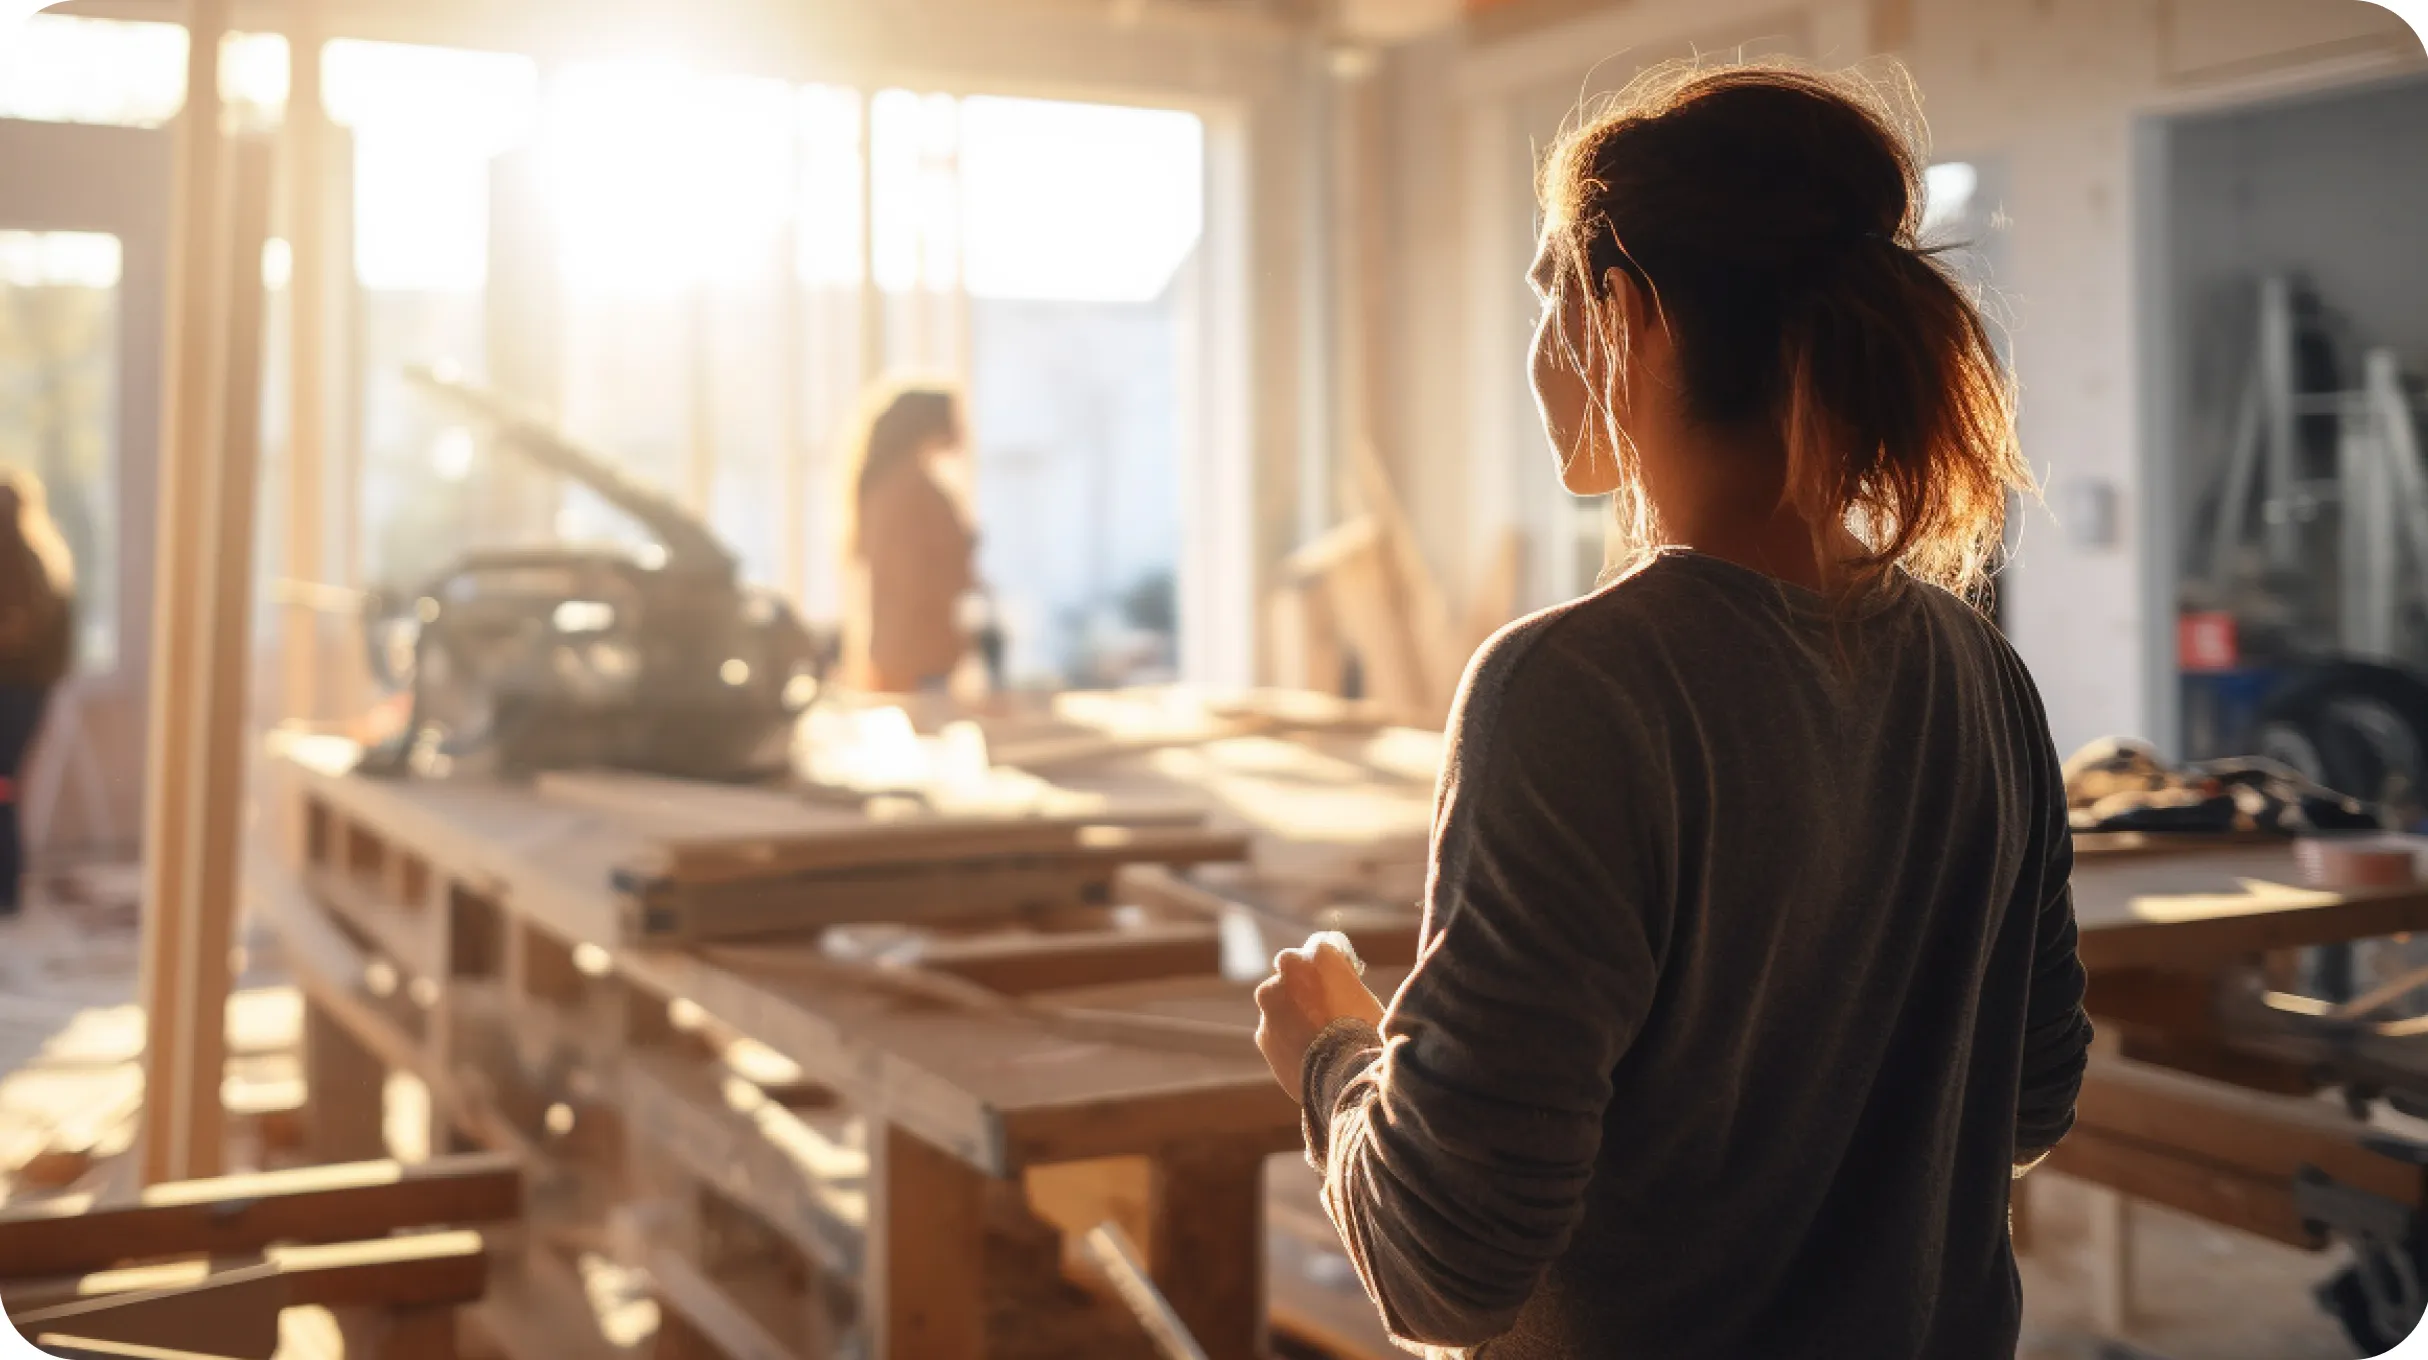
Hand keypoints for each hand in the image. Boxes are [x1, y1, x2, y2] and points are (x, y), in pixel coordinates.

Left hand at [1254, 932, 1385, 1098]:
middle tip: (1325, 1009)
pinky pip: (1275, 1033)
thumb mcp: (1366, 998)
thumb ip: (1342, 984)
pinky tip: (1307, 1056)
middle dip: (1303, 985)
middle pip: (1292, 970)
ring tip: (1318, 1040)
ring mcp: (1270, 1003)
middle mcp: (1288, 970)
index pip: (1320, 946)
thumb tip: (1336, 990)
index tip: (1339, 979)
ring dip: (1291, 1014)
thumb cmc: (1368, 1035)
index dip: (1331, 965)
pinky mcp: (1263, 1034)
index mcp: (1319, 954)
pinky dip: (1286, 1040)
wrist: (1348, 1077)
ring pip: (1279, 1004)